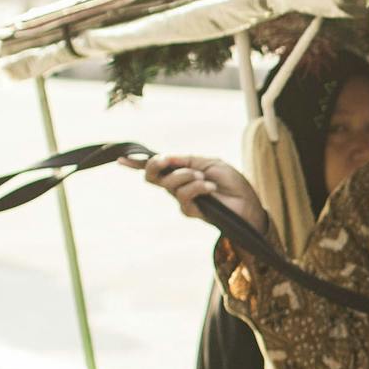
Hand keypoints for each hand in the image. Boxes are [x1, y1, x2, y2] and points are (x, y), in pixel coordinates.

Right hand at [141, 151, 266, 233]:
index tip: (120, 160)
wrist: (247, 201)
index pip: (155, 168)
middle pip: (152, 177)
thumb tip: (165, 157)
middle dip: (155, 165)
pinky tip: (211, 188)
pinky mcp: (191, 211)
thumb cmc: (230, 181)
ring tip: (204, 178)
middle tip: (166, 161)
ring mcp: (182, 199)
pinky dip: (197, 187)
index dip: (136, 164)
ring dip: (186, 176)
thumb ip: (186, 159)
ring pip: (169, 184)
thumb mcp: (208, 162)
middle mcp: (177, 186)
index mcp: (180, 171)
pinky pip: (184, 196)